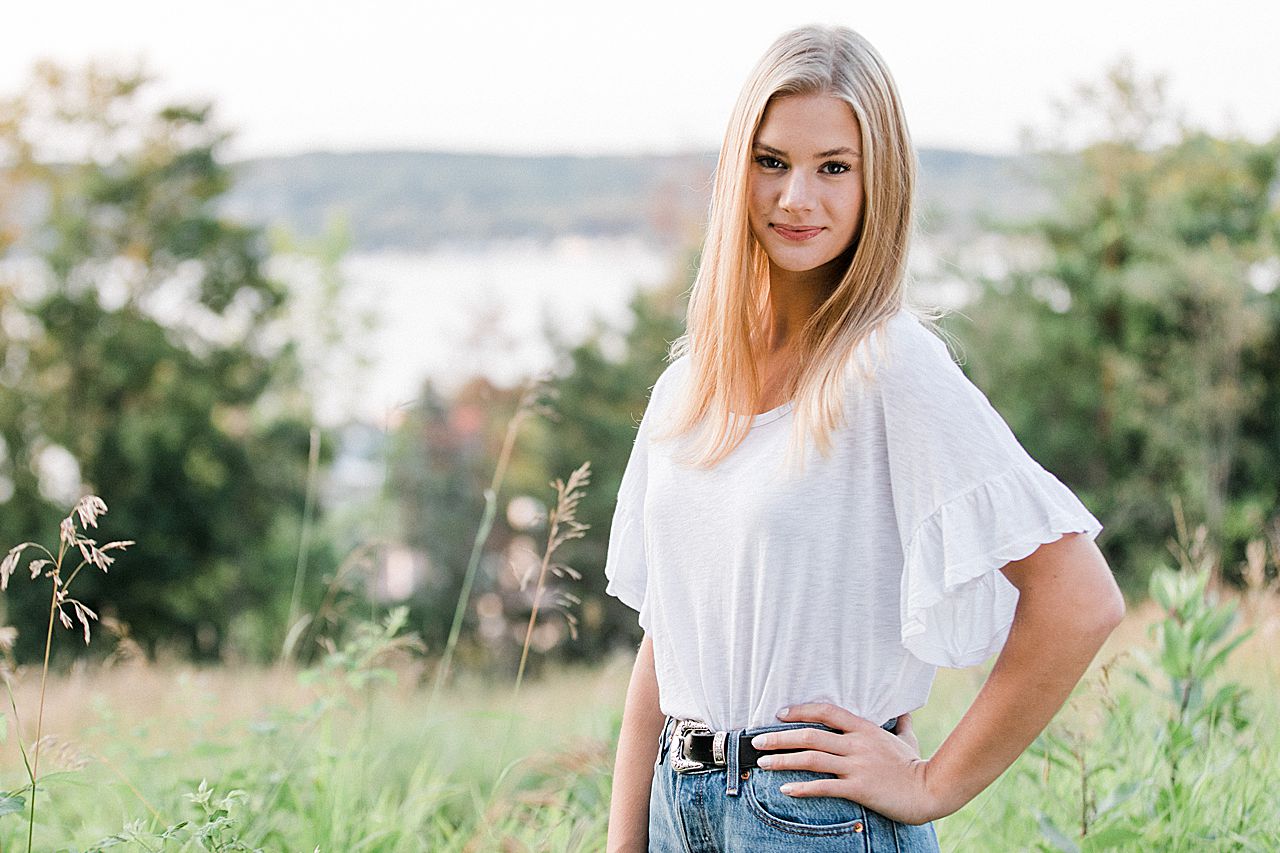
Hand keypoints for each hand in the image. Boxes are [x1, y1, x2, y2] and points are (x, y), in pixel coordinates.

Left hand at [748, 703, 949, 824]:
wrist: (931, 790)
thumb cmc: (916, 765)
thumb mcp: (907, 738)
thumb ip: (901, 722)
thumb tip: (903, 710)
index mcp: (865, 729)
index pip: (826, 711)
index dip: (801, 710)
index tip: (780, 714)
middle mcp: (857, 744)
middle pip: (810, 735)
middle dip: (779, 737)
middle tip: (757, 740)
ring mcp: (857, 766)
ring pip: (811, 759)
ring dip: (783, 760)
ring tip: (763, 763)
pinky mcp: (858, 788)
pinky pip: (824, 786)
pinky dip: (802, 788)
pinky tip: (786, 790)